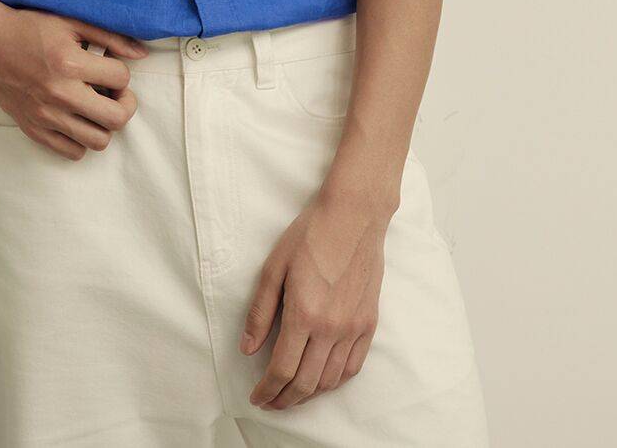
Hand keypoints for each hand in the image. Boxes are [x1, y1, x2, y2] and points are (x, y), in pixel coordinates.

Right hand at [0, 6, 149, 159]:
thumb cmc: (29, 29)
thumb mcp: (71, 22)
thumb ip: (109, 36)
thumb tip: (142, 54)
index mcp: (70, 63)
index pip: (121, 78)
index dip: (122, 72)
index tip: (111, 68)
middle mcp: (59, 94)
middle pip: (117, 118)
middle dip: (124, 104)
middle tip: (114, 94)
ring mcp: (46, 116)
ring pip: (98, 141)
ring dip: (104, 124)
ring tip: (95, 107)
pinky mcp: (34, 130)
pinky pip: (73, 152)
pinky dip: (82, 139)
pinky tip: (77, 119)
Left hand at [240, 187, 388, 408]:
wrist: (353, 215)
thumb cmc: (310, 235)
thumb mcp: (274, 267)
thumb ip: (260, 311)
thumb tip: (247, 347)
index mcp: (304, 314)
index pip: (282, 369)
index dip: (267, 390)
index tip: (256, 397)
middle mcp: (331, 328)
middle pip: (306, 383)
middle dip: (284, 399)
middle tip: (270, 401)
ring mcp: (353, 327)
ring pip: (330, 380)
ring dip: (309, 393)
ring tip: (293, 392)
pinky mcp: (369, 322)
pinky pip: (353, 366)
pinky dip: (336, 380)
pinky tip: (323, 378)